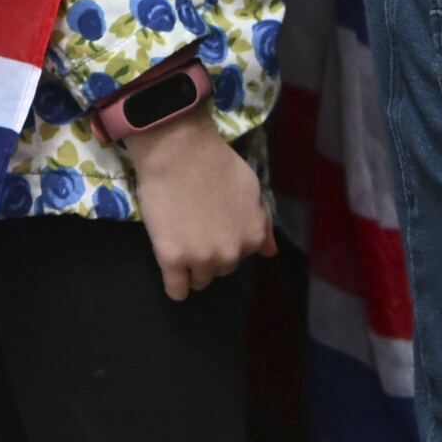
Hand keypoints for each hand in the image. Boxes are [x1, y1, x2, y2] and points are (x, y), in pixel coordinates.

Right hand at [127, 113, 267, 300]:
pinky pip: (176, 290)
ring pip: (200, 280)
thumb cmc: (216, 163)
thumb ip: (262, 222)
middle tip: (195, 229)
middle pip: (221, 269)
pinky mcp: (172, 258)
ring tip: (180, 241)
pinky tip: (172, 271)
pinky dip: (175, 285)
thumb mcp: (252, 189)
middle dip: (210, 254)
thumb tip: (269, 251)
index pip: (242, 257)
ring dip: (192, 266)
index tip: (213, 226)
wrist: (179, 151)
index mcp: (253, 237)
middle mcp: (231, 254)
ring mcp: (201, 258)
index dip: (226, 240)